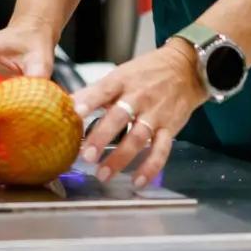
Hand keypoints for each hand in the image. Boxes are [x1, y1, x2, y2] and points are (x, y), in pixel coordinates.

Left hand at [72, 43, 206, 188]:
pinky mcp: (170, 128)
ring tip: (102, 174)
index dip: (89, 100)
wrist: (185, 68)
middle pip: (119, 117)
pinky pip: (161, 150)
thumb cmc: (146, 73)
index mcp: (122, 81)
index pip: (103, 90)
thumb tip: (65, 104)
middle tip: (85, 155)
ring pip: (138, 138)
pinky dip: (150, 168)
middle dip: (101, 137)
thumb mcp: (120, 74)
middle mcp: (139, 97)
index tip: (74, 112)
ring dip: (120, 158)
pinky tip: (137, 181)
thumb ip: (95, 92)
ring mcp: (155, 114)